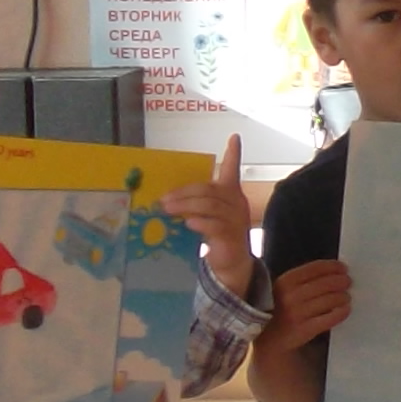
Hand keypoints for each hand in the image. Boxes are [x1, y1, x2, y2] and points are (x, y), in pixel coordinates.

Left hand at [157, 137, 253, 296]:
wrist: (231, 264)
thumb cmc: (216, 236)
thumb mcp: (205, 216)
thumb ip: (194, 205)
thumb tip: (166, 200)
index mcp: (231, 195)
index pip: (233, 170)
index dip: (234, 154)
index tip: (234, 137)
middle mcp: (236, 204)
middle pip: (210, 190)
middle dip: (184, 193)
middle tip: (163, 200)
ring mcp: (236, 220)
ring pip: (211, 206)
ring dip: (186, 206)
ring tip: (167, 210)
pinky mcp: (232, 237)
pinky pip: (215, 225)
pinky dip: (200, 223)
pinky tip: (188, 224)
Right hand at [271, 257, 353, 352]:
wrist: (271, 338)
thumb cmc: (282, 309)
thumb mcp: (285, 289)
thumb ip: (304, 279)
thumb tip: (334, 271)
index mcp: (285, 281)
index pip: (315, 268)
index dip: (333, 266)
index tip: (343, 268)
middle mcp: (290, 296)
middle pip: (325, 283)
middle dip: (341, 281)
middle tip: (348, 282)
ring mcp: (297, 313)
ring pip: (330, 299)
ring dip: (343, 296)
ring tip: (346, 297)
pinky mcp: (305, 329)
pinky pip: (331, 318)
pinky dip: (342, 312)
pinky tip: (345, 309)